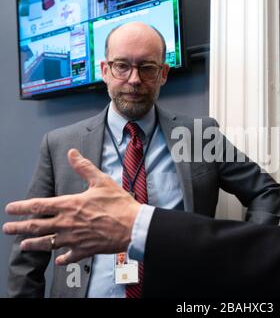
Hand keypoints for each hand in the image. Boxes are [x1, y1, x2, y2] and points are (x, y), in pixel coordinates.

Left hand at [3, 149, 140, 264]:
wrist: (133, 226)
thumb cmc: (119, 204)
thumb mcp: (101, 181)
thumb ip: (84, 167)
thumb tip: (72, 153)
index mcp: (70, 205)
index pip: (38, 205)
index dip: (21, 207)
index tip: (11, 209)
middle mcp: (67, 223)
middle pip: (36, 226)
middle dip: (18, 227)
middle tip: (7, 228)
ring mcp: (74, 238)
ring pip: (47, 243)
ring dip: (33, 243)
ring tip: (23, 245)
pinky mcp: (84, 250)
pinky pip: (68, 256)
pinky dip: (62, 259)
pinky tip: (58, 260)